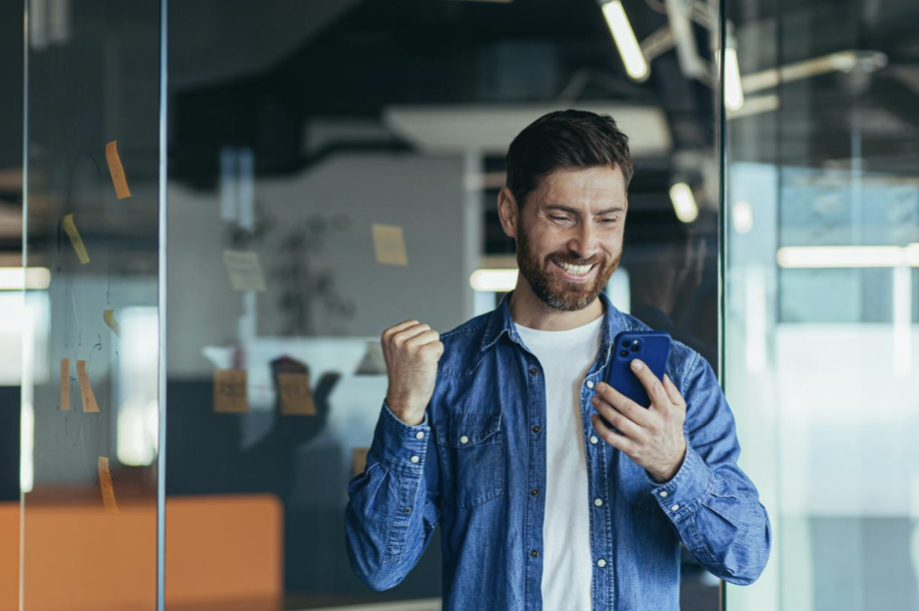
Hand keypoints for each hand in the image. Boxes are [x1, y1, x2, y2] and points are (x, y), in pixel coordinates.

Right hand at [381, 320, 443, 425]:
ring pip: (434, 335)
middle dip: (425, 343)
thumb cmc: (403, 376)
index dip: (417, 339)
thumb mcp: (395, 351)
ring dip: (431, 349)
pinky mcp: (423, 353)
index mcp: (388, 335)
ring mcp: (410, 345)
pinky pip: (439, 345)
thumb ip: (404, 337)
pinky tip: (426, 366)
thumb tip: (424, 328)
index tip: (408, 355)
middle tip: (416, 361)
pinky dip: (437, 356)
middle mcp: (397, 338)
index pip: (414, 324)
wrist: (404, 399)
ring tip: (421, 363)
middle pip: (425, 328)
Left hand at [590, 360, 686, 482]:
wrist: (671, 459)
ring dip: (603, 408)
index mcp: (666, 411)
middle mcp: (654, 424)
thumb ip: (671, 390)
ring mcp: (642, 437)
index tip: (633, 363)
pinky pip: (611, 438)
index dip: (644, 374)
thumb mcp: (679, 409)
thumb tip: (661, 373)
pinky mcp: (631, 448)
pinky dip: (600, 427)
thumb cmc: (671, 428)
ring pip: (618, 421)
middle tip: (600, 385)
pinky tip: (595, 417)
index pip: (655, 389)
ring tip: (595, 399)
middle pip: (628, 406)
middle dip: (611, 394)